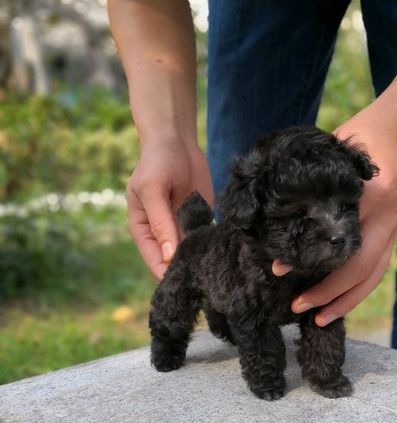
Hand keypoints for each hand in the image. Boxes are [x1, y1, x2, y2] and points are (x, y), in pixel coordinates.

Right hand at [127, 133, 213, 278]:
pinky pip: (208, 240)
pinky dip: (215, 246)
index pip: (154, 262)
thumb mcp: (153, 189)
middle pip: (175, 262)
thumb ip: (160, 222)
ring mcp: (183, 229)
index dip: (168, 274)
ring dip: (204, 260)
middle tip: (208, 277)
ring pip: (193, 254)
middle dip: (189, 269)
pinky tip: (226, 252)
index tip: (186, 281)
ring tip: (218, 267)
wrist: (177, 140)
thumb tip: (168, 256)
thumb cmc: (157, 162)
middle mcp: (162, 234)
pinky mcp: (201, 221)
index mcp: (143, 230)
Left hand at [276, 104, 396, 324]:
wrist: (394, 132)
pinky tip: (336, 303)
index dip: (311, 261)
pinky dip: (355, 291)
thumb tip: (276, 231)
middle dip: (328, 293)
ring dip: (345, 301)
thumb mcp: (329, 157)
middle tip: (297, 308)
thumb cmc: (353, 142)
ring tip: (318, 319)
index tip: (279, 270)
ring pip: (372, 276)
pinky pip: (376, 271)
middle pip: (360, 267)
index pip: (340, 237)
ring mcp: (393, 228)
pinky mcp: (392, 235)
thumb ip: (308, 191)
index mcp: (372, 194)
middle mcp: (387, 217)